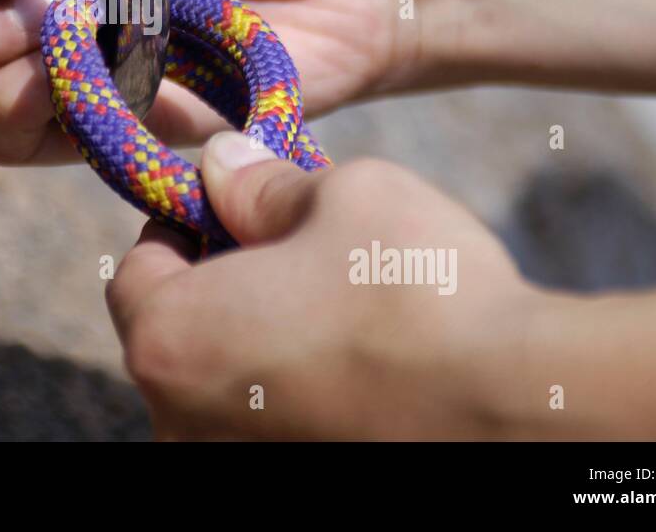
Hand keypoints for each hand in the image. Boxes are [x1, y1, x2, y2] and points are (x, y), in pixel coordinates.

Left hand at [106, 133, 535, 439]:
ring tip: (335, 312)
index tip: (231, 208)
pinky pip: (267, 427)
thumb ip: (259, 183)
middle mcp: (180, 424)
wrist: (520, 410)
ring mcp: (231, 468)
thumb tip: (221, 165)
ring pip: (225, 388)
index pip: (135, 271)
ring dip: (258, 344)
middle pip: (176, 335)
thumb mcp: (338, 195)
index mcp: (169, 340)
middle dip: (220, 287)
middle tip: (291, 252)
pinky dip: (294, 395)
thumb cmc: (417, 291)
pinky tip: (359, 370)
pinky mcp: (286, 489)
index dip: (183, 226)